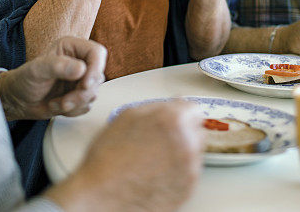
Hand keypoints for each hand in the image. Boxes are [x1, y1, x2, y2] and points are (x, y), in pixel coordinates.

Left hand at [0, 37, 105, 120]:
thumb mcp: (37, 70)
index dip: (96, 68)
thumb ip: (58, 66)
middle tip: (65, 101)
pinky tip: (57, 105)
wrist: (18, 101)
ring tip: (56, 103)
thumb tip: (81, 69)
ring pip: (93, 93)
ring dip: (75, 103)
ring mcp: (80, 80)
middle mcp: (79, 62)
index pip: (97, 52)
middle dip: (82, 93)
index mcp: (71, 48)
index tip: (84, 84)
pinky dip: (73, 110)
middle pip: (98, 76)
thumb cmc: (24, 80)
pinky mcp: (79, 95)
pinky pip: (87, 105)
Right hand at [48, 100, 203, 211]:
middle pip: (197, 130)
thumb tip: (173, 103)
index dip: (180, 113)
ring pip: (194, 152)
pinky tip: (157, 172)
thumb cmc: (108, 158)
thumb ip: (156, 106)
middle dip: (184, 131)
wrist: (102, 196)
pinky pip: (189, 173)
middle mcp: (187, 143)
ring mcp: (190, 168)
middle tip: (160, 140)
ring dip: (182, 151)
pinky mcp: (188, 189)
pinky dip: (178, 171)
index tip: (174, 118)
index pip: (194, 109)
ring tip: (154, 158)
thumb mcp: (127, 116)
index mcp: (173, 120)